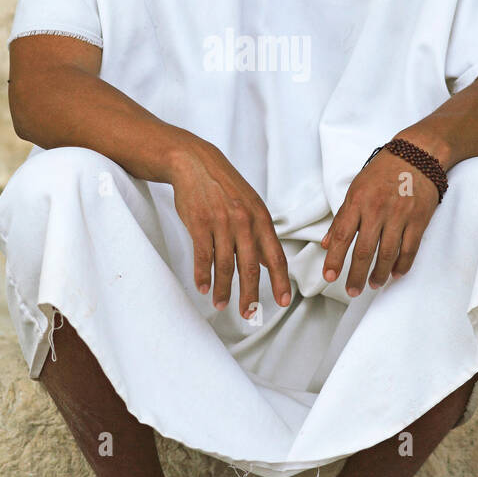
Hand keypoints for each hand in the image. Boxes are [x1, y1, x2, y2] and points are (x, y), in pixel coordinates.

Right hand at [166, 134, 291, 318]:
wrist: (195, 163)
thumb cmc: (224, 185)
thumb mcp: (250, 204)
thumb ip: (258, 233)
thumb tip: (266, 261)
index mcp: (260, 218)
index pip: (275, 255)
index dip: (280, 281)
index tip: (282, 301)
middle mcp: (244, 222)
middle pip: (249, 267)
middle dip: (250, 295)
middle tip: (249, 314)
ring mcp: (221, 222)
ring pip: (224, 266)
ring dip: (222, 289)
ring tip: (221, 304)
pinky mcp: (199, 223)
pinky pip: (203, 256)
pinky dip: (202, 275)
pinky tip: (203, 287)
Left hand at [320, 148, 439, 294]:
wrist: (418, 155)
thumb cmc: (383, 171)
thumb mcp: (356, 188)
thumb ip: (342, 217)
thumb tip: (327, 243)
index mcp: (358, 201)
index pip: (342, 235)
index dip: (334, 259)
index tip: (329, 276)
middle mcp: (377, 210)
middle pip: (364, 250)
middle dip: (356, 275)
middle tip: (352, 291)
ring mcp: (400, 216)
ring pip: (388, 254)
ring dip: (379, 274)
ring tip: (373, 284)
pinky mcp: (419, 220)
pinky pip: (409, 250)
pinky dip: (402, 265)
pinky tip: (395, 274)